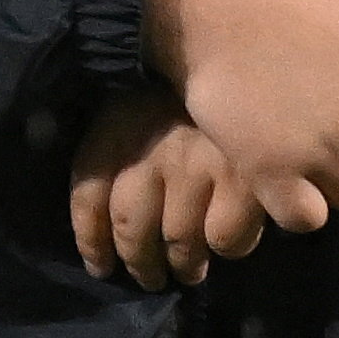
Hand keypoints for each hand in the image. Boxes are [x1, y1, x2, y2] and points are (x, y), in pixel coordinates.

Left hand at [70, 93, 272, 289]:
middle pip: (130, 227)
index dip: (90, 239)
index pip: (87, 194)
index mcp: (117, 125)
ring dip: (182, 266)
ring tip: (187, 271)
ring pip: (179, 242)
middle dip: (137, 262)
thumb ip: (119, 151)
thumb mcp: (139, 105)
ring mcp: (199, 167)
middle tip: (149, 276)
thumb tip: (105, 218)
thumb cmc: (186, 92)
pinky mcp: (246, 182)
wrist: (252, 61)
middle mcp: (152, 149)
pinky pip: (227, 240)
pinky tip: (227, 242)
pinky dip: (227, 248)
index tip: (100, 266)